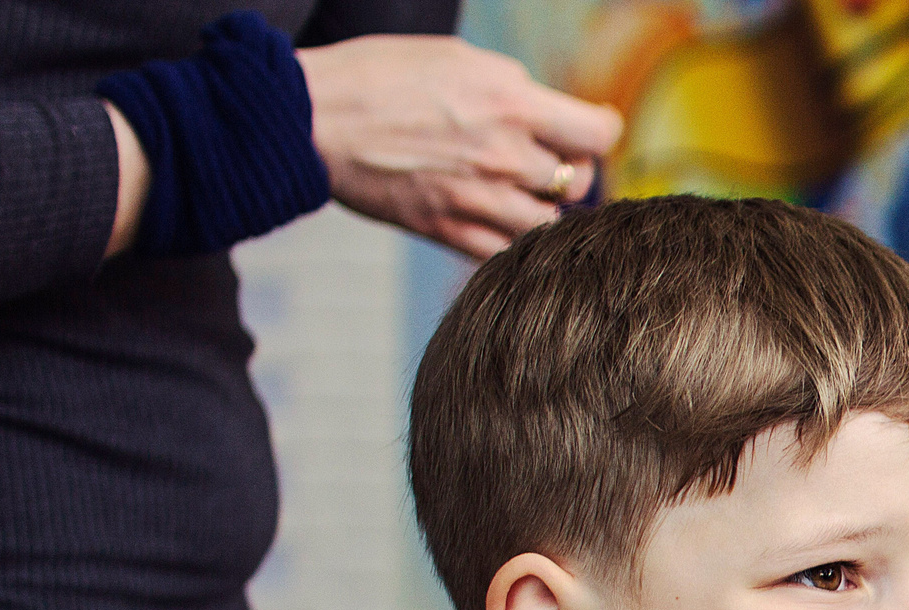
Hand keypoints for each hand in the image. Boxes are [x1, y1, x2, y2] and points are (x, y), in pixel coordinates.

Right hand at [298, 36, 622, 259]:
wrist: (311, 116)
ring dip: (539, 210)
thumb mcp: (456, 57)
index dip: (596, 132)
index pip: (597, 134)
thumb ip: (511, 87)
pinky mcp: (448, 230)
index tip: (583, 132)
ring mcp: (478, 199)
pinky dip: (511, 243)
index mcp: (511, 102)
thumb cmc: (377, 76)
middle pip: (577, 183)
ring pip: (548, 224)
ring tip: (514, 191)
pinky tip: (496, 222)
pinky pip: (507, 253)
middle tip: (542, 161)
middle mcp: (504, 155)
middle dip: (568, 172)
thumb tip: (546, 110)